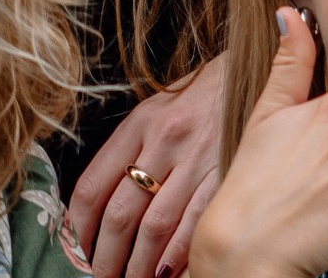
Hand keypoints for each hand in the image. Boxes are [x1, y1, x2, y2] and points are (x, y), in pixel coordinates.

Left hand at [73, 53, 225, 277]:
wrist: (251, 70)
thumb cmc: (197, 98)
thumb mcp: (155, 110)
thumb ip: (128, 151)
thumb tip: (98, 206)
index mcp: (139, 122)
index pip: (94, 183)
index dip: (79, 224)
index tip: (76, 248)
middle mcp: (164, 139)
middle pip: (121, 213)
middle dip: (105, 257)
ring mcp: (196, 158)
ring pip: (156, 227)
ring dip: (139, 266)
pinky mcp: (225, 173)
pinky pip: (195, 225)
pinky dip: (177, 257)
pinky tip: (166, 274)